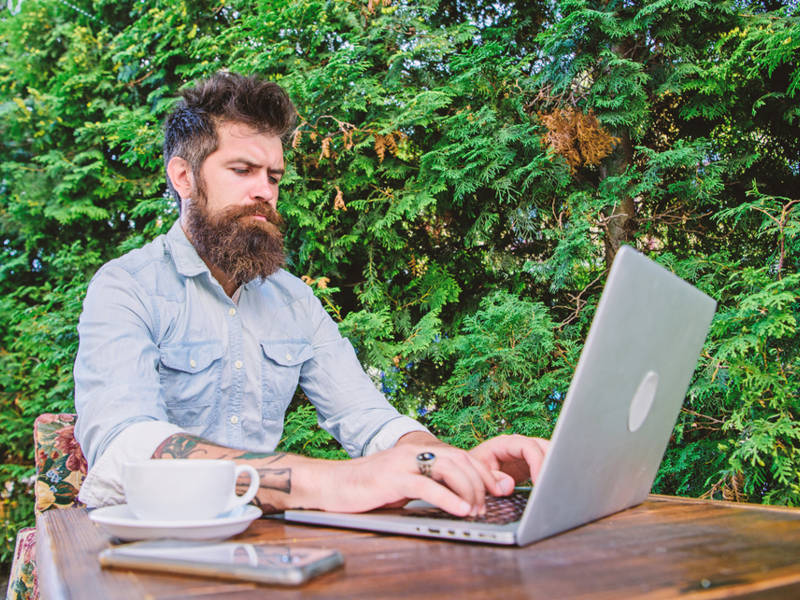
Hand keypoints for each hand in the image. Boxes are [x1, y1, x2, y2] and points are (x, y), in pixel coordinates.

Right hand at [315, 433, 502, 516]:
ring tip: (477, 510)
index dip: (484, 471)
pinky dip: (448, 498)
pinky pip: (427, 485)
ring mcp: (403, 463)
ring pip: (448, 468)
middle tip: (488, 505)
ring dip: (468, 490)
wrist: (332, 483)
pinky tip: (460, 510)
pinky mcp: (393, 478)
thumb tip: (459, 498)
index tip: (499, 488)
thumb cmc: (369, 486)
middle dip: (481, 482)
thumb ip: (430, 485)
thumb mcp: (405, 484)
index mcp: (419, 451)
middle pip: (460, 459)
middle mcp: (414, 451)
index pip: (462, 455)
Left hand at [468, 434, 548, 493]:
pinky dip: (552, 473)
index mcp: (503, 444)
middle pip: (542, 446)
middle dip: (552, 462)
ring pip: (548, 453)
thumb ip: (490, 479)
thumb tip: (508, 484)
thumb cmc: (470, 471)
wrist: (467, 473)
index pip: (527, 446)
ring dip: (555, 466)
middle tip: (555, 483)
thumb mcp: (476, 475)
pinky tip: (555, 486)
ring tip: (558, 484)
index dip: (538, 462)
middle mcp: (516, 445)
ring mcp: (524, 454)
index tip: (540, 482)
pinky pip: (546, 464)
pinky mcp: (529, 464)